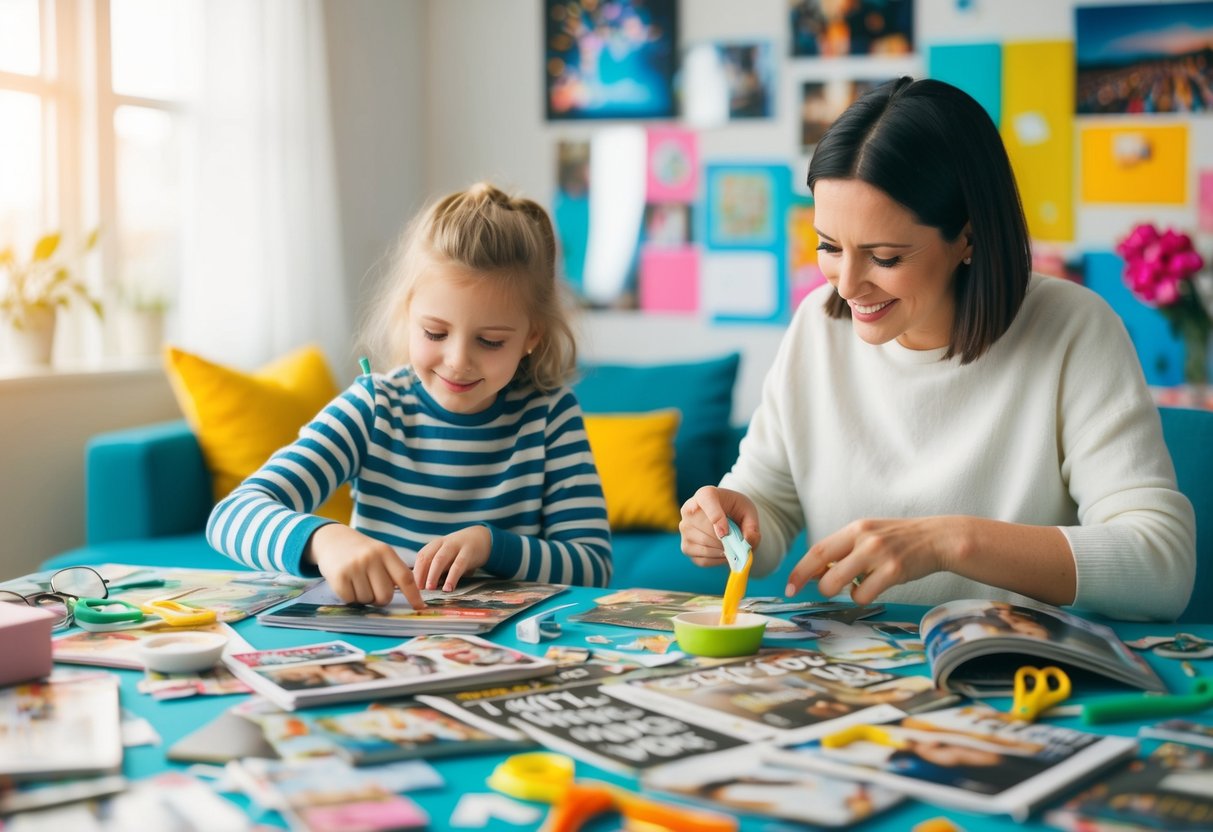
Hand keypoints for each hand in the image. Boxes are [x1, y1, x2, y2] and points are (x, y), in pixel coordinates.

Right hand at [306, 523, 423, 608]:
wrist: (332, 539)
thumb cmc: (361, 552)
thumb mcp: (380, 553)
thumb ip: (393, 571)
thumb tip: (412, 598)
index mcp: (386, 552)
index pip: (405, 577)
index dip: (413, 595)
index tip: (420, 607)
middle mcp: (371, 558)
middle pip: (385, 596)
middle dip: (380, 599)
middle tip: (372, 589)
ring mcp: (354, 567)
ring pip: (367, 600)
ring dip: (363, 597)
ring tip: (357, 582)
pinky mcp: (339, 576)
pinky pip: (351, 600)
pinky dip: (350, 597)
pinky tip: (347, 584)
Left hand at [412, 525, 492, 591]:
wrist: (483, 538)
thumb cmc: (461, 552)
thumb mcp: (447, 557)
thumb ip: (437, 569)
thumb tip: (423, 589)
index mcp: (435, 545)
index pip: (421, 557)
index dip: (415, 572)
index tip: (412, 587)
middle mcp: (443, 543)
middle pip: (427, 557)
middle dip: (421, 574)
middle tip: (417, 589)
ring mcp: (456, 546)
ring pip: (440, 559)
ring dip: (433, 574)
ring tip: (430, 588)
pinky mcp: (469, 551)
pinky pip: (458, 565)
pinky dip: (452, 577)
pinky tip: (449, 588)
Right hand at [679, 486, 760, 567]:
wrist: (724, 516)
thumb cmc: (736, 511)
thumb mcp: (749, 513)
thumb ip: (752, 527)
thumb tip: (747, 543)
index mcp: (705, 494)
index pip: (706, 501)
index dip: (716, 517)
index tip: (726, 533)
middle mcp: (689, 510)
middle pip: (706, 530)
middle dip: (726, 541)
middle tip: (737, 543)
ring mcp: (685, 530)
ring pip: (704, 546)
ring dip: (723, 551)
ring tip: (732, 547)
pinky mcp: (686, 547)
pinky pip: (702, 559)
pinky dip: (717, 560)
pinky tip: (724, 553)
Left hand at [786, 516, 963, 602]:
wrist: (938, 538)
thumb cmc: (900, 540)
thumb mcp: (870, 535)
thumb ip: (845, 550)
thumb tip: (815, 573)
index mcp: (855, 528)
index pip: (817, 550)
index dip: (799, 570)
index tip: (790, 586)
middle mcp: (864, 538)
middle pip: (823, 568)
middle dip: (815, 585)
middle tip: (822, 591)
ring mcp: (878, 554)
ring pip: (838, 583)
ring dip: (842, 592)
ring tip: (858, 585)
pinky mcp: (894, 571)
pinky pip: (863, 595)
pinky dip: (863, 597)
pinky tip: (876, 587)